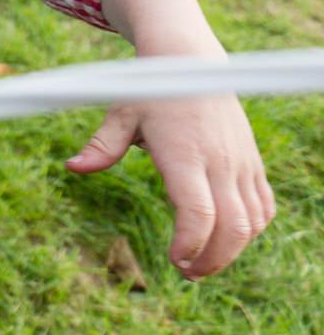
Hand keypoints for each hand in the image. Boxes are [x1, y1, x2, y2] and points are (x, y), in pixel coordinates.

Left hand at [66, 93, 273, 279]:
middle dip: (212, 259)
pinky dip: (249, 229)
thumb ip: (101, 146)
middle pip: (231, 226)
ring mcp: (241, 163)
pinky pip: (263, 206)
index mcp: (185, 153)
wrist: (191, 62)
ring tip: (202, 261)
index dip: (190, 243)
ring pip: (252, 222)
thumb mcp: (120, 113)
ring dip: (232, 250)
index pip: (197, 210)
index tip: (173, 259)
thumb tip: (71, 168)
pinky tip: (225, 238)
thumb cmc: (150, 91)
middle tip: (186, 272)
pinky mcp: (252, 163)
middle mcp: (219, 161)